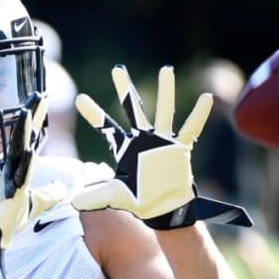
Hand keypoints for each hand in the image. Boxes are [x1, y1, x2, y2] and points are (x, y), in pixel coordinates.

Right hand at [0, 93, 66, 248]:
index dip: (36, 118)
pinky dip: (25, 161)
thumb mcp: (38, 202)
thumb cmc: (12, 217)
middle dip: (30, 114)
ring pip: (18, 148)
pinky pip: (19, 173)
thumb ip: (51, 193)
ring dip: (23, 130)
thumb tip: (64, 186)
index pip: (31, 136)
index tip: (42, 99)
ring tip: (28, 110)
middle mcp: (13, 167)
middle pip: (23, 135)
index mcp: (20, 167)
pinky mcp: (11, 190)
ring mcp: (10, 176)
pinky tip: (31, 149)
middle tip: (38, 94)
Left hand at [72, 65, 251, 228]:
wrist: (164, 210)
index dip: (93, 114)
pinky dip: (199, 114)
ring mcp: (162, 141)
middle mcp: (143, 140)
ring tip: (166, 70)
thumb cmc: (140, 201)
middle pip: (133, 109)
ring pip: (164, 111)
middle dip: (126, 90)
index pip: (106, 127)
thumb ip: (94, 196)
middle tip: (117, 69)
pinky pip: (191, 128)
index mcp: (125, 148)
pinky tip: (205, 98)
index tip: (79, 98)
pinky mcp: (179, 148)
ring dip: (166, 91)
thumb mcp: (114, 196)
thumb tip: (72, 201)